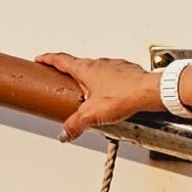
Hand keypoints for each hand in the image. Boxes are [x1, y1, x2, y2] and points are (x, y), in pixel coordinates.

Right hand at [36, 52, 160, 139]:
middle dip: (69, 72)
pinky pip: (112, 76)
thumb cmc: (124, 96)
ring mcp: (115, 66)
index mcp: (86, 69)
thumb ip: (75, 124)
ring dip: (90, 79)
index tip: (41, 59)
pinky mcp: (128, 72)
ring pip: (97, 70)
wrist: (150, 92)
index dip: (48, 59)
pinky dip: (107, 84)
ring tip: (88, 94)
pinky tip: (111, 97)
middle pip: (79, 64)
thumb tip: (65, 132)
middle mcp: (100, 64)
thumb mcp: (92, 115)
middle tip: (63, 79)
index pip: (61, 60)